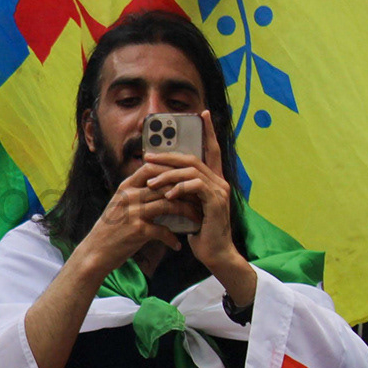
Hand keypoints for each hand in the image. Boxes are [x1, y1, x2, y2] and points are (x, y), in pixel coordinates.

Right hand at [73, 161, 195, 279]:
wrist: (94, 253)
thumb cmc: (109, 230)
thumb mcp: (119, 205)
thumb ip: (137, 193)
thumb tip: (161, 186)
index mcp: (125, 187)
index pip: (152, 167)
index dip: (173, 170)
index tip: (188, 178)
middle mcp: (129, 196)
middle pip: (166, 185)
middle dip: (188, 192)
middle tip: (202, 199)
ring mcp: (132, 212)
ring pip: (169, 204)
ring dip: (188, 212)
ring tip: (198, 219)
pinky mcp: (136, 230)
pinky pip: (163, 230)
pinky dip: (172, 239)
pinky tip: (177, 245)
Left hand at [143, 114, 252, 300]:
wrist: (214, 253)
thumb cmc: (198, 231)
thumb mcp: (187, 206)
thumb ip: (181, 190)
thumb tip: (161, 178)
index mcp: (213, 180)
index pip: (212, 150)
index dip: (208, 131)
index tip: (203, 113)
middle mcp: (220, 182)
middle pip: (194, 158)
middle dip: (170, 156)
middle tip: (148, 157)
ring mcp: (220, 191)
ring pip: (193, 171)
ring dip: (168, 175)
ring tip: (150, 182)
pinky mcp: (216, 203)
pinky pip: (196, 187)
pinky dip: (179, 188)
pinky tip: (167, 195)